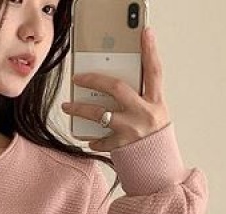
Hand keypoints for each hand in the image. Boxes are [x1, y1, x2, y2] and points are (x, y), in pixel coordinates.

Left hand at [61, 26, 170, 152]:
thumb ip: (139, 101)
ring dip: (80, 109)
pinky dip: (93, 139)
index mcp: (156, 102)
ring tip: (66, 106)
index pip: (155, 71)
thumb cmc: (153, 140)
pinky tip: (89, 139)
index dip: (151, 51)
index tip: (145, 33)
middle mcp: (145, 114)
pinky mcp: (121, 146)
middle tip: (78, 78)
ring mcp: (132, 130)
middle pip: (117, 88)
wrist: (159, 169)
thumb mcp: (154, 115)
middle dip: (95, 80)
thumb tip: (114, 89)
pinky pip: (101, 140)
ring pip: (101, 113)